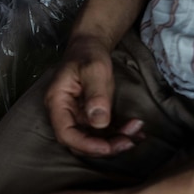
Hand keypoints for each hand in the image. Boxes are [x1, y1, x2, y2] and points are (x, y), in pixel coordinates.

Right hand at [44, 36, 143, 156]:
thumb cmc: (87, 54)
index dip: (86, 145)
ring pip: (92, 139)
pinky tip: (135, 132)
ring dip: (114, 141)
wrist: (89, 46)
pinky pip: (101, 132)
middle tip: (128, 142)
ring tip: (136, 133)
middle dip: (104, 146)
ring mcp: (76, 116)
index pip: (66, 134)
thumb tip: (99, 122)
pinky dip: (118, 134)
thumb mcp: (94, 69)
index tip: (108, 146)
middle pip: (79, 142)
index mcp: (57, 102)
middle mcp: (64, 113)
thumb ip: (96, 94)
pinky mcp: (88, 116)